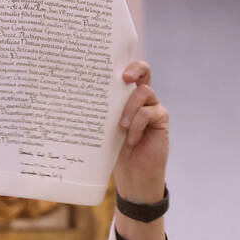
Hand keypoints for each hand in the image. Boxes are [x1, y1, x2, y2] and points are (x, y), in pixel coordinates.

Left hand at [113, 61, 167, 203]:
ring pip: (144, 93)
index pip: (128, 73)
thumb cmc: (114, 152)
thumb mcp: (104, 130)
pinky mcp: (161, 119)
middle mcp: (141, 98)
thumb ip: (102, 114)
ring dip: (129, 109)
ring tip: (121, 127)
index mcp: (125, 97)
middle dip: (134, 69)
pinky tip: (131, 140)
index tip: (113, 68)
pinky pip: (149, 113)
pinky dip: (137, 125)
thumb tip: (79, 99)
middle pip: (143, 71)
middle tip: (123, 78)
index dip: (124, 64)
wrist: (133, 176)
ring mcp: (153, 107)